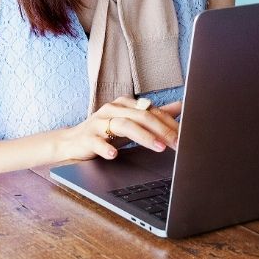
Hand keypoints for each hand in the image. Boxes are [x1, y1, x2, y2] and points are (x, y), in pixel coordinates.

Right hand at [54, 97, 182, 162]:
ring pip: (123, 125)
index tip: (185, 135)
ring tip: (158, 147)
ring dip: (143, 136)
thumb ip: (155, 115)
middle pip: (141, 116)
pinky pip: (97, 141)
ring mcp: (99, 122)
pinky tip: (114, 154)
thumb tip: (181, 106)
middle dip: (162, 130)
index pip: (152, 111)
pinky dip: (106, 148)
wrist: (73, 141)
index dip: (170, 123)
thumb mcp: (132, 122)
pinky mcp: (87, 137)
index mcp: (126, 104)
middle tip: (177, 143)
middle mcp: (113, 109)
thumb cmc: (106, 132)